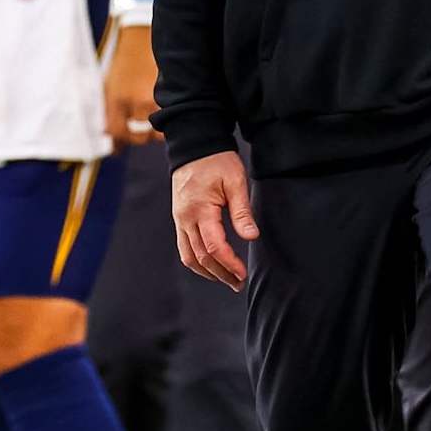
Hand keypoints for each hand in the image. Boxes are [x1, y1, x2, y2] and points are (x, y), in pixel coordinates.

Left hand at [103, 22, 160, 146]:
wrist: (142, 39)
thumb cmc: (124, 64)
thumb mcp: (108, 86)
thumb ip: (106, 112)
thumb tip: (107, 136)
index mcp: (117, 99)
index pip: (119, 133)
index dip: (120, 141)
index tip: (120, 144)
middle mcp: (136, 101)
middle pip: (140, 136)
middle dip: (138, 137)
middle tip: (138, 131)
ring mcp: (156, 98)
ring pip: (159, 131)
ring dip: (156, 131)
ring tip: (153, 121)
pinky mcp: (172, 94)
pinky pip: (172, 118)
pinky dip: (169, 120)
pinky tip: (166, 114)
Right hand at [172, 150, 259, 291]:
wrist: (194, 148)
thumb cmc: (217, 162)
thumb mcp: (235, 182)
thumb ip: (242, 211)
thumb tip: (251, 236)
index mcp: (199, 210)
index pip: (213, 246)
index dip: (229, 264)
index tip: (243, 273)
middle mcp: (185, 218)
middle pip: (200, 256)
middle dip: (220, 273)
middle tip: (239, 283)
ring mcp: (179, 220)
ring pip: (188, 256)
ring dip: (207, 271)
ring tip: (226, 279)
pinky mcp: (179, 219)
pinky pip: (184, 247)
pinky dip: (197, 261)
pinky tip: (211, 266)